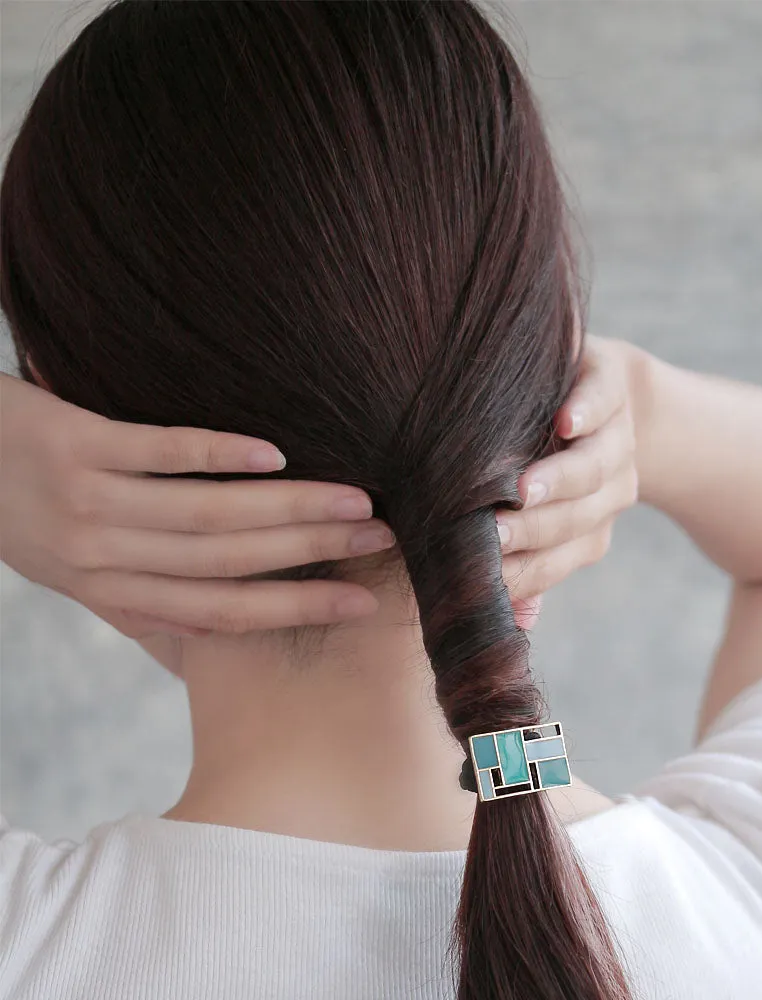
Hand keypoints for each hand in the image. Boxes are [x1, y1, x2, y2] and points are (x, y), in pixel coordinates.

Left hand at [0, 374, 393, 638]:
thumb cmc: (23, 516)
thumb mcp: (81, 574)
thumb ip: (146, 602)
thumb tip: (220, 633)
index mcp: (115, 593)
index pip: (224, 613)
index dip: (297, 609)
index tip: (364, 603)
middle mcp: (105, 560)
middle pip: (227, 563)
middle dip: (313, 553)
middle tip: (383, 537)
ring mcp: (87, 503)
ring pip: (203, 515)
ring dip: (287, 508)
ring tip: (353, 497)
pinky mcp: (71, 446)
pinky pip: (155, 454)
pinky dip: (216, 455)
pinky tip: (269, 452)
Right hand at [500, 335, 639, 628]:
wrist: (611, 389)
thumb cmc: (550, 457)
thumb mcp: (540, 509)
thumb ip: (525, 558)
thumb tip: (512, 623)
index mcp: (591, 528)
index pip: (556, 561)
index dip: (521, 571)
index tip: (480, 576)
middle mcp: (610, 491)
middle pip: (577, 519)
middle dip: (534, 529)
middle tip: (492, 533)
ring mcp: (615, 439)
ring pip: (593, 468)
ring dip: (559, 479)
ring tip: (523, 488)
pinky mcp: (611, 387)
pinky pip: (602, 404)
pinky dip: (586, 413)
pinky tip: (565, 422)